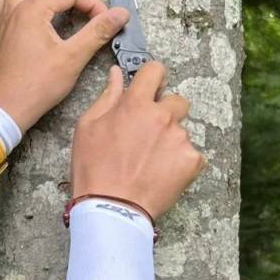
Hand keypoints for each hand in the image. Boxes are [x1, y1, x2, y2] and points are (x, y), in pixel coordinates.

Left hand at [0, 0, 129, 131]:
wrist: (6, 109)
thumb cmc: (36, 86)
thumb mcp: (73, 58)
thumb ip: (97, 32)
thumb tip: (120, 14)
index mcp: (30, 11)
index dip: (90, 1)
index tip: (103, 18)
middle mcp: (11, 8)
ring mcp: (1, 18)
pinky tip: (35, 13)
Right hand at [71, 62, 204, 220]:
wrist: (112, 208)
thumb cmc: (94, 169)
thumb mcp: (88, 127)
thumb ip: (107, 97)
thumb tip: (117, 75)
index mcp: (136, 104)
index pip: (155, 70)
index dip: (152, 78)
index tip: (149, 89)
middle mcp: (162, 116)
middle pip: (177, 100)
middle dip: (166, 112)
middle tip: (149, 134)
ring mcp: (179, 139)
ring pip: (181, 130)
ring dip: (170, 140)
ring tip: (151, 162)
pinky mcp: (192, 161)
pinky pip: (191, 154)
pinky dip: (180, 162)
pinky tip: (161, 174)